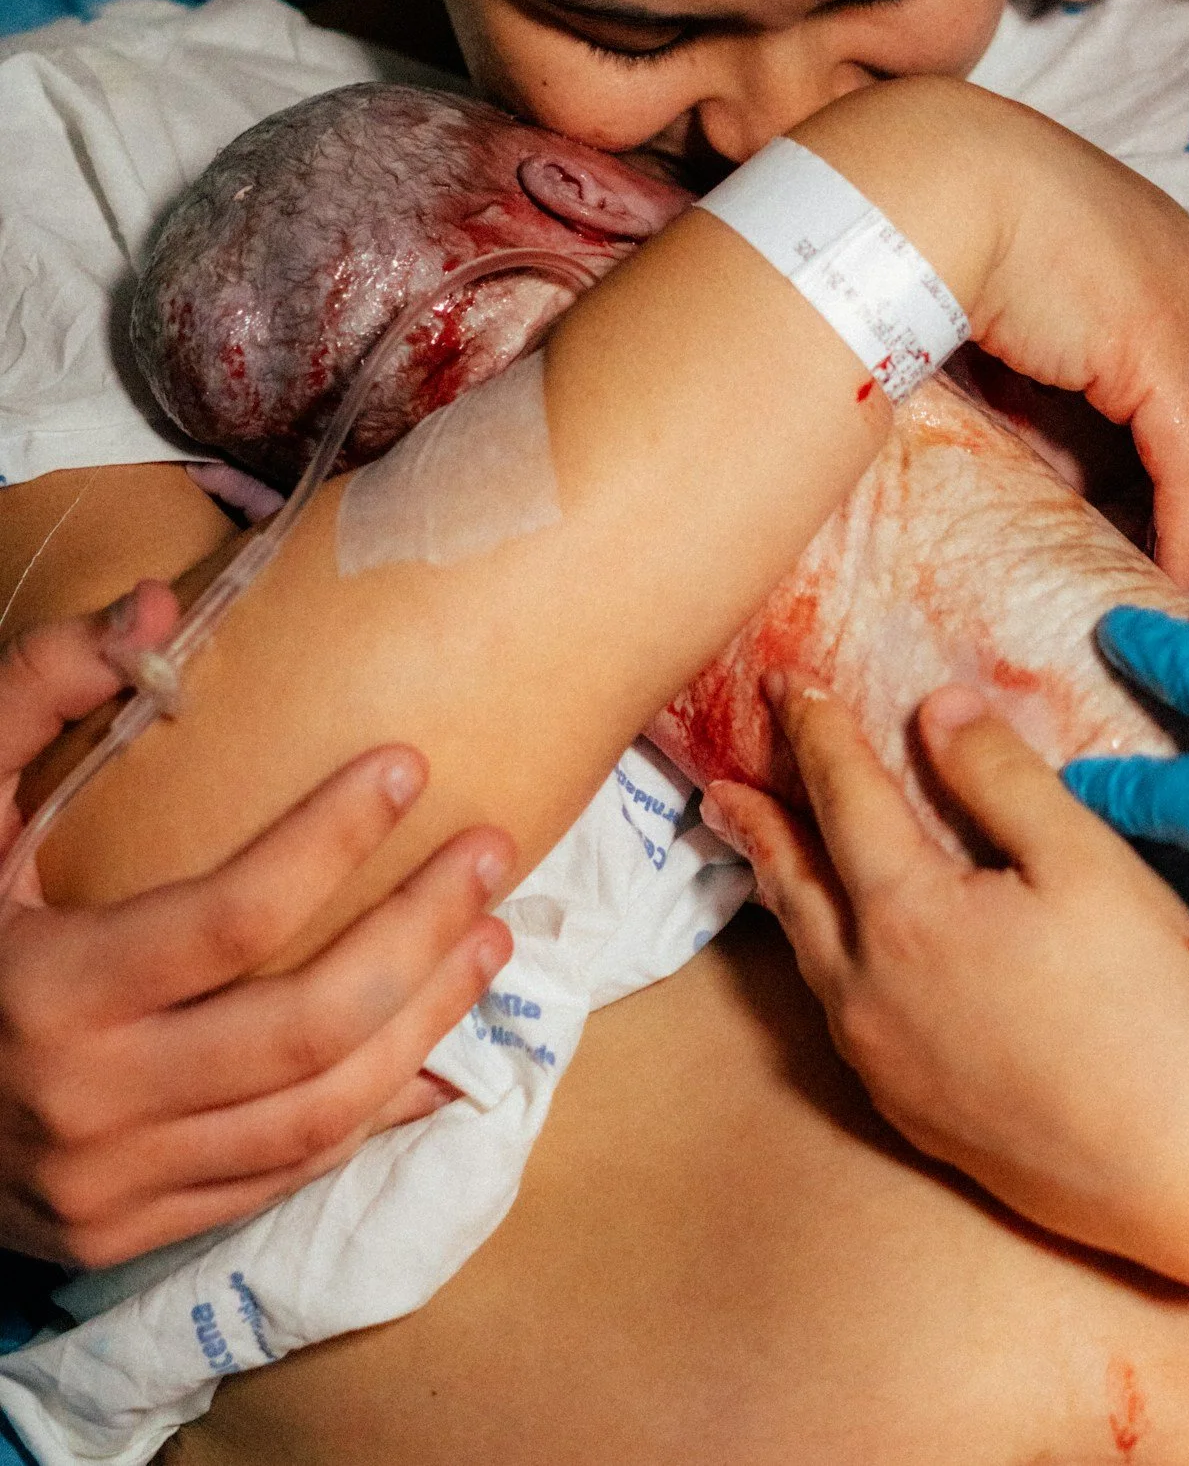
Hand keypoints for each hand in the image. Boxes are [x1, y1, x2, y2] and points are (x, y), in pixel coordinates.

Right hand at [0, 585, 513, 1264]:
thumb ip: (38, 695)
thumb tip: (156, 607)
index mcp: (50, 991)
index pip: (231, 921)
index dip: (332, 840)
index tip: (408, 764)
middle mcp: (90, 1103)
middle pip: (304, 1026)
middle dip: (420, 934)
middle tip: (491, 851)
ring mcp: (116, 1184)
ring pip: (315, 1115)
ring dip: (426, 1022)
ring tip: (491, 937)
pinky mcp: (133, 1232)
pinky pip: (284, 1178)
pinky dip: (377, 1112)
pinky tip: (439, 1048)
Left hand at [700, 668, 1188, 1270]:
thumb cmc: (1151, 1007)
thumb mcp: (1085, 861)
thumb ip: (1000, 777)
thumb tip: (934, 709)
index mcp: (907, 919)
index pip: (844, 800)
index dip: (816, 734)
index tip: (784, 685)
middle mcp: (871, 995)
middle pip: (797, 886)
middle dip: (761, 826)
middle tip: (720, 788)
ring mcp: (888, 1064)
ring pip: (812, 958)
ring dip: (786, 895)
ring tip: (765, 861)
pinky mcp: (917, 1116)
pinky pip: (842, 1015)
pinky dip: (824, 959)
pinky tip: (845, 958)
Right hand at [800, 80, 1188, 586]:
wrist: (936, 178)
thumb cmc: (957, 219)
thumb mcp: (1036, 288)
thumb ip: (1065, 362)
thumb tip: (1067, 456)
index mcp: (1176, 249)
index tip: (1183, 497)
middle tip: (1188, 544)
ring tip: (1175, 567)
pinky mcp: (1163, 351)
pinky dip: (1188, 524)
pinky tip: (1169, 568)